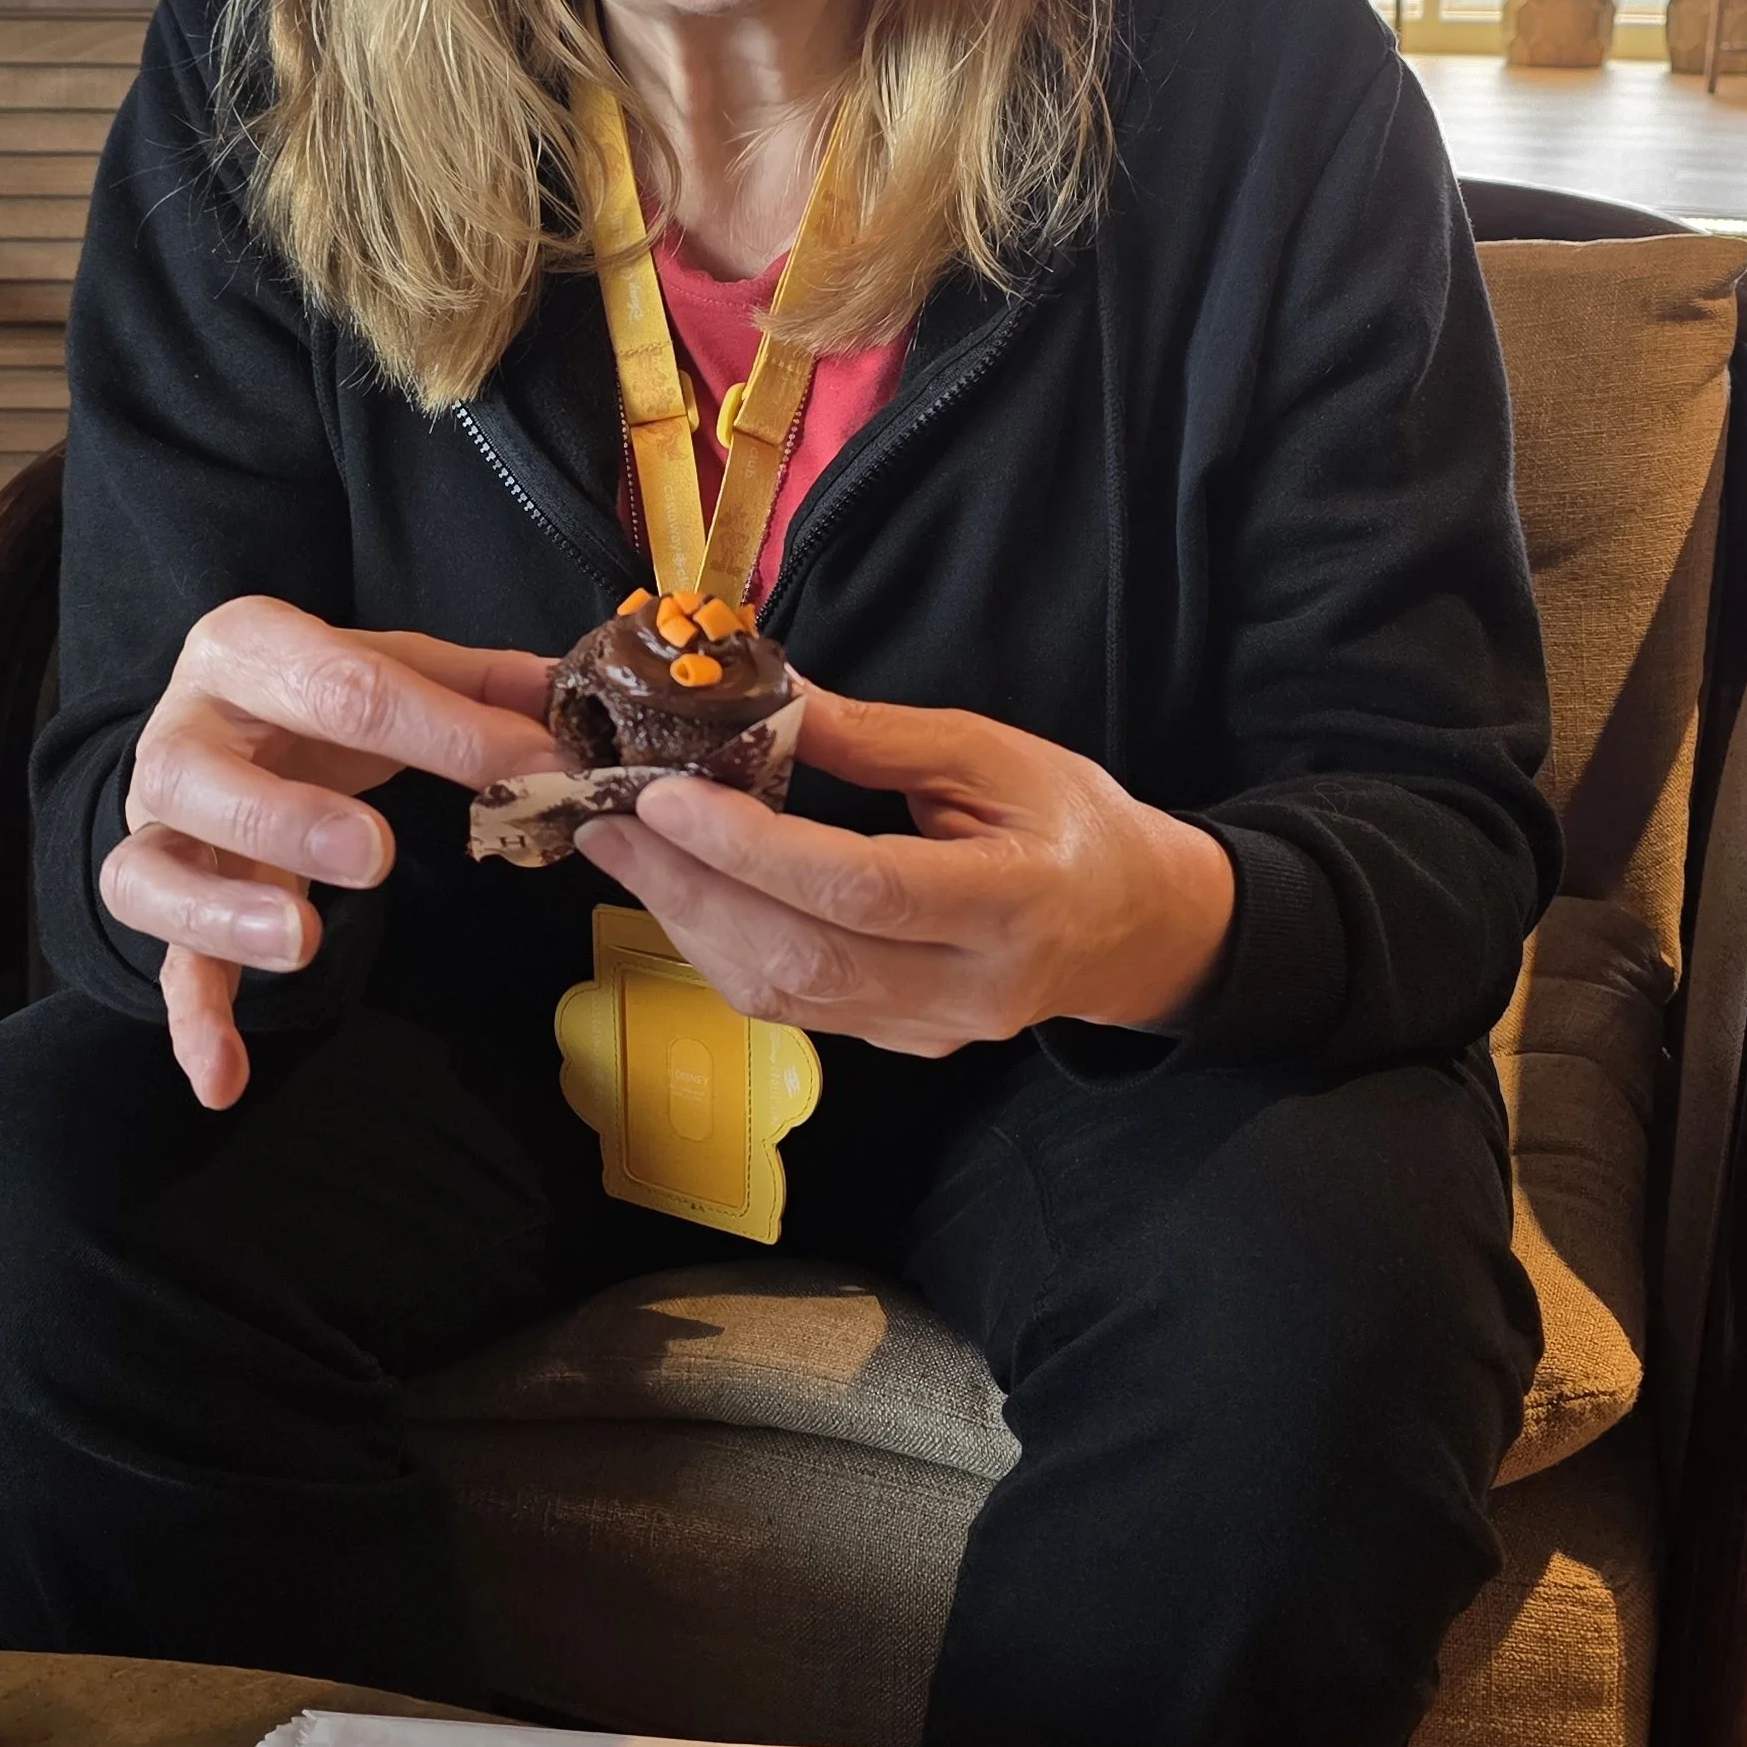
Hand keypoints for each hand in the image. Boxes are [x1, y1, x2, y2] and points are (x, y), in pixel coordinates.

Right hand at [98, 597, 560, 1109]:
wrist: (220, 722)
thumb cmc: (316, 695)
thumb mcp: (390, 665)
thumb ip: (478, 686)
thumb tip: (569, 702)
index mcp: (248, 647)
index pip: (339, 683)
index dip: (441, 731)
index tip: (533, 773)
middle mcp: (181, 730)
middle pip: (194, 773)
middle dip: (285, 818)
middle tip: (371, 855)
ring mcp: (159, 824)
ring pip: (147, 870)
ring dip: (221, 913)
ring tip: (300, 943)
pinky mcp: (161, 898)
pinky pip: (161, 964)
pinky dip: (193, 1024)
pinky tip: (225, 1082)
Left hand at [573, 685, 1235, 1057]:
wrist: (1136, 926)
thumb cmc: (1073, 823)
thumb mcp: (994, 753)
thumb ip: (876, 738)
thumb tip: (764, 700)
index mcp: (1012, 900)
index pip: (861, 887)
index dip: (753, 848)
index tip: (668, 797)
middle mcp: (970, 986)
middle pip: (804, 957)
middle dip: (689, 889)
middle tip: (610, 824)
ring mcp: (933, 1030)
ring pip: (786, 996)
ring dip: (690, 922)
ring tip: (625, 853)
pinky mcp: (902, 1046)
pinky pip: (794, 1009)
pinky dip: (725, 950)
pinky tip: (685, 894)